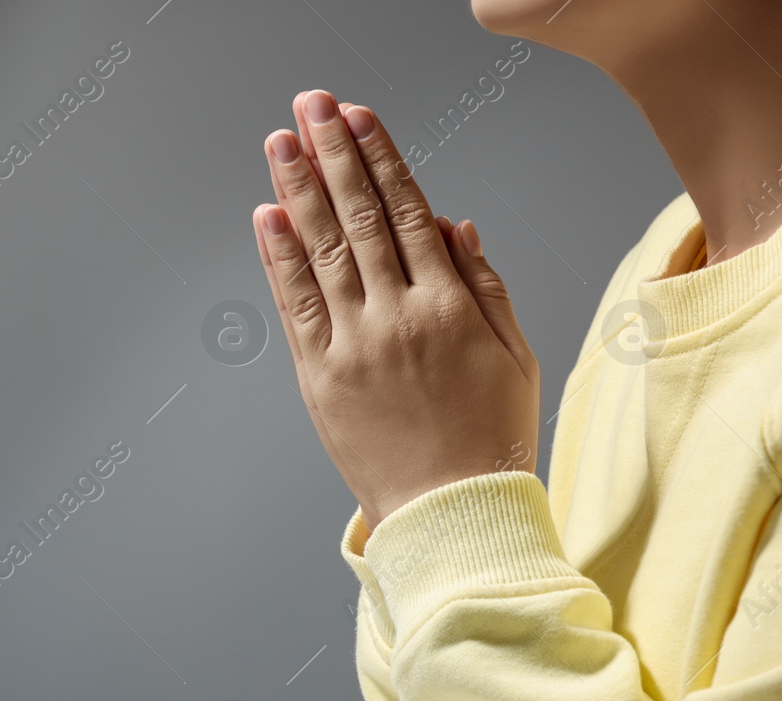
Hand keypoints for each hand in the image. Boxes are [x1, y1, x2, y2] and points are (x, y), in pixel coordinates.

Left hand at [252, 90, 538, 532]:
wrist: (451, 514)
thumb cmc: (489, 437)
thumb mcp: (513, 354)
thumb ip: (482, 284)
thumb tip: (453, 222)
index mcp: (449, 306)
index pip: (407, 210)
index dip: (379, 157)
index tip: (358, 116)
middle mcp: (396, 317)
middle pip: (358, 216)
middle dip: (331, 153)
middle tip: (310, 105)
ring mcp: (352, 346)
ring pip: (321, 250)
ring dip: (298, 189)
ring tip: (280, 141)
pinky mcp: (318, 377)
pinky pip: (295, 304)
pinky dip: (279, 257)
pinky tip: (268, 215)